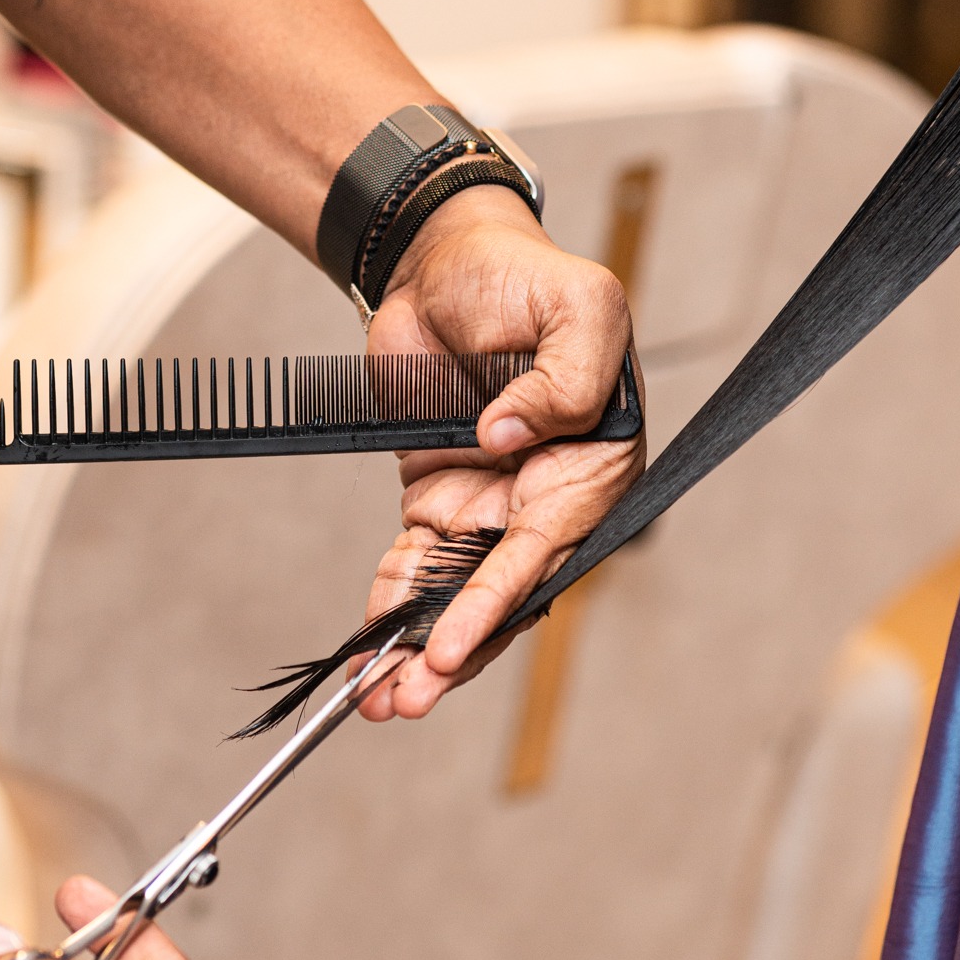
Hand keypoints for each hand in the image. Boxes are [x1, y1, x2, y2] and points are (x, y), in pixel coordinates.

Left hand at [357, 179, 645, 719]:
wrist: (445, 258)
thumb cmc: (525, 277)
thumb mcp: (579, 306)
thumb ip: (566, 378)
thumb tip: (509, 440)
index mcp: (593, 463)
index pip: (548, 551)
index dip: (500, 603)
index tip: (454, 646)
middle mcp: (543, 496)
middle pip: (501, 592)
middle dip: (456, 653)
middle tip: (407, 701)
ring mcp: (487, 500)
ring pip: (453, 592)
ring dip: (417, 647)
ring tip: (380, 700)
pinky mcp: (437, 493)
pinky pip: (413, 561)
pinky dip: (389, 604)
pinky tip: (366, 652)